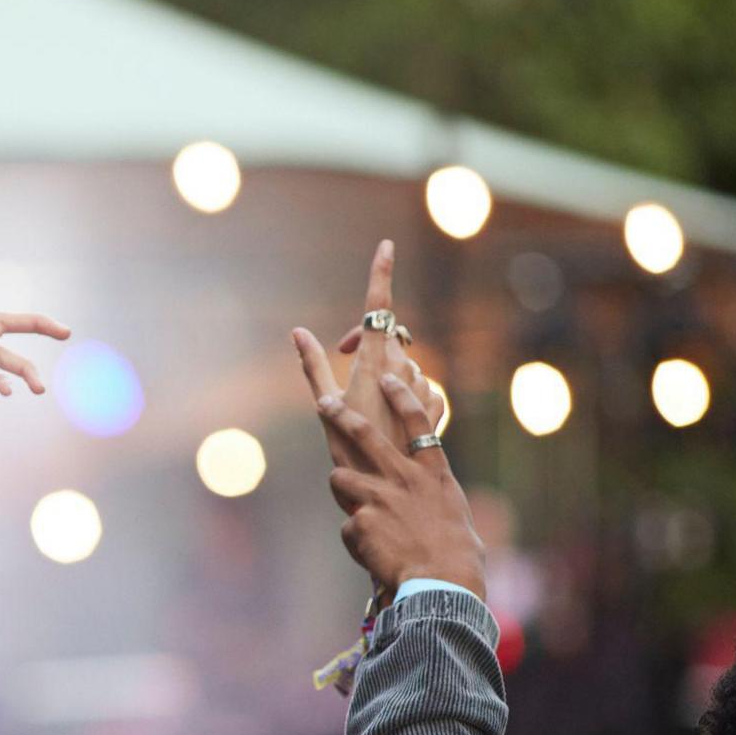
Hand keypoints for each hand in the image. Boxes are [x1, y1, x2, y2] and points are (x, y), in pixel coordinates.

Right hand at [292, 240, 445, 466]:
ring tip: (369, 405)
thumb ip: (313, 365)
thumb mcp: (324, 405)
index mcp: (374, 362)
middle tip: (344, 357)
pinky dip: (407, 393)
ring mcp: (424, 386)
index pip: (379, 307)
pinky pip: (421, 386)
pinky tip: (393, 416)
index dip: (382, 274)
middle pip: (388, 337)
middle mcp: (404, 368)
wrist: (389, 487)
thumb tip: (297, 332)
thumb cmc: (349, 448)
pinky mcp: (437, 406)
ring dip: (387, 373)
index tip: (386, 247)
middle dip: (368, 342)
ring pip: (404, 364)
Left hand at [317, 375, 486, 599]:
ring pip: (340, 478)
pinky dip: (358, 539)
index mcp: (432, 473)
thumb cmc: (455, 553)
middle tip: (325, 401)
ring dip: (344, 491)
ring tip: (362, 515)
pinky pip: (348, 524)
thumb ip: (430, 494)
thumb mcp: (451, 512)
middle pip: (365, 434)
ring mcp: (379, 496)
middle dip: (341, 414)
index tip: (388, 377)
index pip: (418, 423)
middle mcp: (404, 478)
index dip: (402, 397)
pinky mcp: (359, 520)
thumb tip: (421, 494)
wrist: (442, 582)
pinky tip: (374, 552)